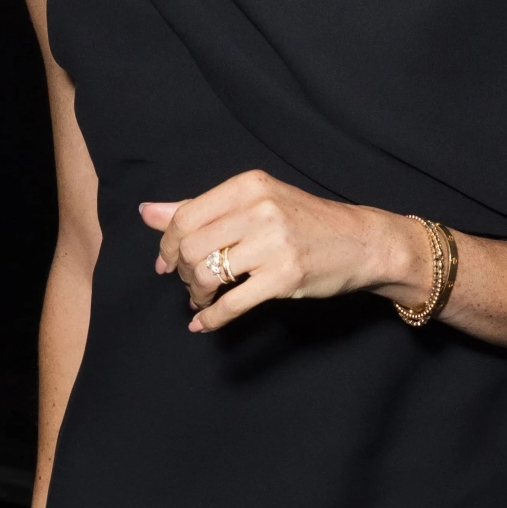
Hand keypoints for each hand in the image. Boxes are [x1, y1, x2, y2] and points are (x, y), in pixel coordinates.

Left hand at [139, 170, 431, 331]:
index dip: (167, 244)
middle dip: (182, 272)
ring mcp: (274, 243)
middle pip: (191, 246)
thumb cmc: (302, 221)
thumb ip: (200, 207)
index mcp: (249, 185)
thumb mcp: (255, 202)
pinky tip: (206, 323)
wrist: (360, 242)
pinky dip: (211, 319)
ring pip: (207, 274)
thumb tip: (146, 212)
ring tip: (203, 299)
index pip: (185, 215)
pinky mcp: (285, 277)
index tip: (167, 262)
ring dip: (196, 295)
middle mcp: (260, 208)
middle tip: (191, 283)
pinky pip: (232, 303)